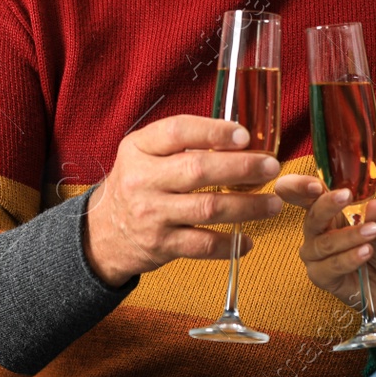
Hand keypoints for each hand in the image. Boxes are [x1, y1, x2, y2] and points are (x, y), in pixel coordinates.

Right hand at [83, 115, 283, 286]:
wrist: (103, 233)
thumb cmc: (136, 184)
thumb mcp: (144, 153)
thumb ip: (183, 143)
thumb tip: (240, 139)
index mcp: (139, 148)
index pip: (177, 132)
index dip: (214, 131)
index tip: (244, 134)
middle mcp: (142, 180)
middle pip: (198, 170)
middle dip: (242, 167)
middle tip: (271, 167)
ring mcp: (152, 215)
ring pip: (207, 209)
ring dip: (247, 206)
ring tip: (272, 204)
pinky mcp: (161, 245)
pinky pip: (202, 244)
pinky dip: (230, 244)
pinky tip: (248, 240)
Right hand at [275, 174, 375, 337]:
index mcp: (326, 212)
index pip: (303, 195)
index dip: (299, 186)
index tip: (314, 185)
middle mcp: (316, 232)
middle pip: (311, 216)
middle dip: (328, 205)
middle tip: (346, 196)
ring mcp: (316, 256)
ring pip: (324, 243)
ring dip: (349, 236)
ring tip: (372, 232)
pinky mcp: (320, 277)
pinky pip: (330, 267)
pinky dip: (349, 258)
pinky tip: (366, 252)